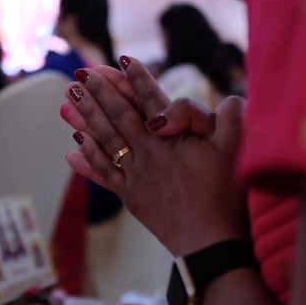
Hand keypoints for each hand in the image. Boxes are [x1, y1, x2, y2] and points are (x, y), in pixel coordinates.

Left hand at [62, 57, 247, 255]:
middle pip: (119, 115)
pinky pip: (103, 172)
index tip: (123, 61)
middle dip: (100, 92)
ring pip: (104, 139)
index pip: (151, 99)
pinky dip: (87, 157)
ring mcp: (136, 175)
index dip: (137, 78)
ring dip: (86, 117)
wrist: (208, 243)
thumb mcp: (237, 150)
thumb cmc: (226, 195)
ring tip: (68, 100)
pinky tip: (74, 146)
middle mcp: (148, 153)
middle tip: (82, 75)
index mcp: (173, 138)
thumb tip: (225, 98)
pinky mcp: (131, 197)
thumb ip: (231, 117)